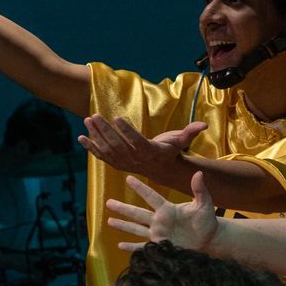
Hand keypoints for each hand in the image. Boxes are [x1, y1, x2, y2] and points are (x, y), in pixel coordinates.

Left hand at [80, 116, 203, 186]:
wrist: (162, 170)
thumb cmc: (171, 151)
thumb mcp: (182, 141)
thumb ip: (190, 132)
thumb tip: (204, 125)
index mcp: (151, 151)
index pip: (137, 140)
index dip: (127, 130)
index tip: (117, 117)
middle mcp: (136, 159)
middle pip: (118, 144)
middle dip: (105, 130)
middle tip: (94, 115)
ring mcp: (125, 163)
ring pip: (108, 149)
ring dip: (96, 135)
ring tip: (87, 120)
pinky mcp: (117, 164)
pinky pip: (102, 156)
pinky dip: (91, 148)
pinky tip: (81, 137)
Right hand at [106, 171, 221, 253]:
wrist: (209, 240)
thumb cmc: (207, 221)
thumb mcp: (204, 205)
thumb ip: (200, 191)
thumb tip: (198, 173)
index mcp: (167, 209)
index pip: (151, 197)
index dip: (140, 188)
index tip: (128, 178)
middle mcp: (159, 220)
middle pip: (137, 213)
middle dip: (123, 208)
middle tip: (108, 202)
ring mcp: (157, 233)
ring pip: (136, 228)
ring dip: (123, 225)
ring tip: (109, 221)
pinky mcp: (160, 246)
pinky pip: (142, 246)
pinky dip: (131, 247)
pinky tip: (120, 246)